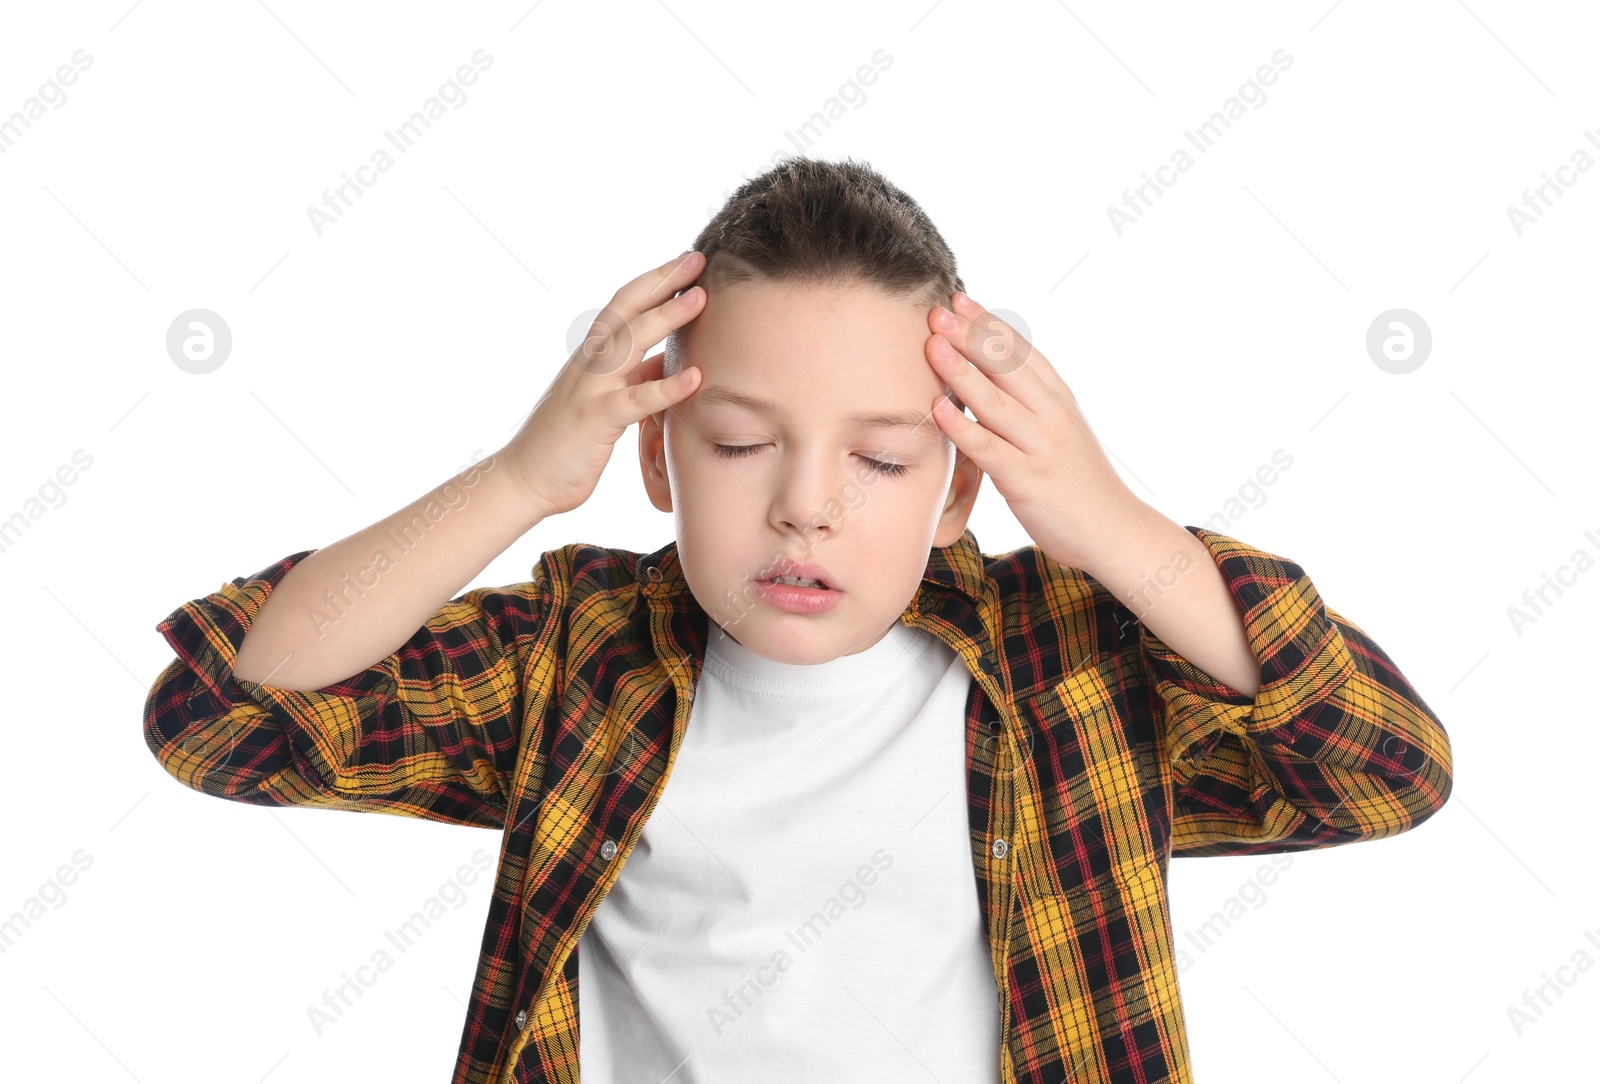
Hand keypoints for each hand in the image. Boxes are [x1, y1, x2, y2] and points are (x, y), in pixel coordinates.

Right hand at [500, 251, 705, 518]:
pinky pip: (635, 400)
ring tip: (701, 297)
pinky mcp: (595, 420)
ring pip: (629, 343)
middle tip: (697, 257)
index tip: (687, 261)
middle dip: (662, 280)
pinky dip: (666, 389)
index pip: (624, 305)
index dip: (655, 280)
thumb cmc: (568, 442)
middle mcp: (589, 363)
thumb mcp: (607, 400)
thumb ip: (634, 378)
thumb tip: (668, 361)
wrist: (524, 480)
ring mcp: (589, 388)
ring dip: (666, 317)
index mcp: (593, 356)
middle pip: (626, 309)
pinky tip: (695, 378)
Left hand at [924, 291, 1146, 569]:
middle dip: (970, 335)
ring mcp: (1041, 446)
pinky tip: (937, 408)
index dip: (989, 324)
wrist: (1114, 530)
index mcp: (1059, 400)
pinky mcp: (1027, 480)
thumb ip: (1031, 405)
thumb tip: (990, 379)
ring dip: (962, 370)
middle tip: (937, 310)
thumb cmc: (1079, 483)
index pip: (1022, 351)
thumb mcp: (1060, 432)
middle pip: (1007, 366)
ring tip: (932, 344)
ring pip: (996, 401)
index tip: (960, 300)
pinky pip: (989, 449)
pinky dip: (962, 427)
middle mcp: (1052, 416)